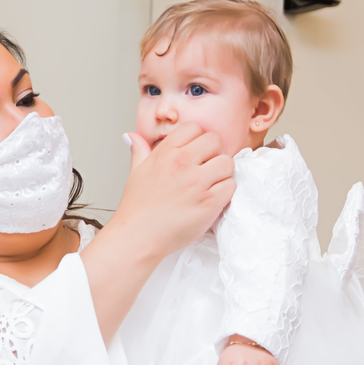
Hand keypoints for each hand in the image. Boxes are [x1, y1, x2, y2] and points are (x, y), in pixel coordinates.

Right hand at [113, 123, 234, 257]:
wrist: (138, 236)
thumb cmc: (137, 208)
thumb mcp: (135, 173)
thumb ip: (139, 151)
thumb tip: (131, 136)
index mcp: (165, 153)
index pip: (194, 128)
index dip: (197, 140)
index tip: (195, 153)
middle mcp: (182, 163)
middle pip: (215, 141)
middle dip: (214, 153)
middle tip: (206, 169)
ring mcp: (197, 182)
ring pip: (227, 162)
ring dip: (223, 173)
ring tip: (210, 185)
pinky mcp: (210, 202)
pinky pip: (231, 185)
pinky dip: (225, 192)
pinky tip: (211, 199)